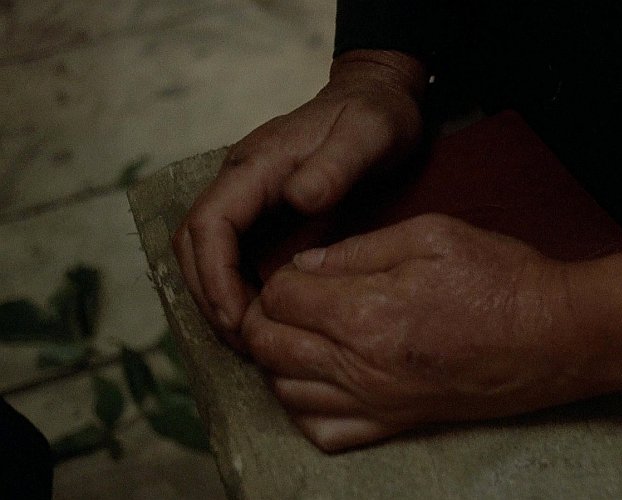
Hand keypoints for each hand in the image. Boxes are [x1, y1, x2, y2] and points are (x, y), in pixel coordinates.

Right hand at [173, 51, 426, 346]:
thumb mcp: (368, 135)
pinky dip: (233, 286)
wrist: (377, 97)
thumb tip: (298, 198)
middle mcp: (240, 180)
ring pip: (204, 251)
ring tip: (250, 337)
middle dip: (209, 296)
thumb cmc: (375, 116)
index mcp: (257, 165)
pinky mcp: (259, 208)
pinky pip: (228, 252)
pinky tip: (261, 313)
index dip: (214, 276)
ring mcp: (247, 194)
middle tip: (244, 341)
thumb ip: (335, 165)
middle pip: (193, 244)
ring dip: (216, 296)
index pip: (210, 223)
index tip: (237, 320)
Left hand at [241, 215, 621, 451]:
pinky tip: (317, 381)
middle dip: (263, 317)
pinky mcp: (393, 424)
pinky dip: (304, 407)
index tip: (296, 271)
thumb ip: (359, 248)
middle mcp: (360, 366)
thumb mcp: (431, 235)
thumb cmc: (501, 279)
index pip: (280, 298)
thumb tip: (305, 264)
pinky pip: (322, 431)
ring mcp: (375, 402)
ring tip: (298, 335)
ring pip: (284, 391)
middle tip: (288, 298)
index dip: (278, 278)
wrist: (554, 337)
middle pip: (268, 346)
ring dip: (277, 359)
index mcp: (366, 312)